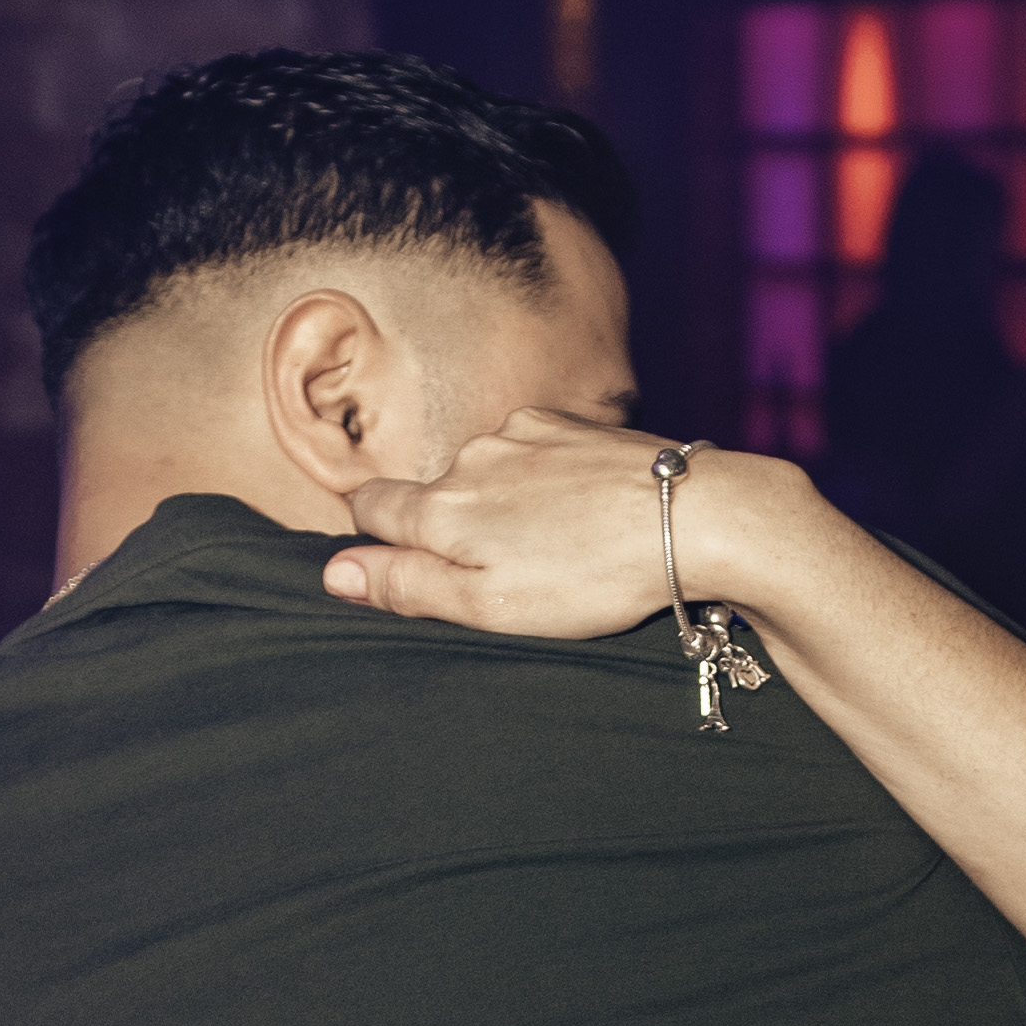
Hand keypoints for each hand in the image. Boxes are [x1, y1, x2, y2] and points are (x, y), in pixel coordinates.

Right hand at [320, 411, 789, 641]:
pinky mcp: (570, 422)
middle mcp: (469, 457)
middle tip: (511, 573)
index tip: (411, 565)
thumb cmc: (590, 577)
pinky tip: (589, 513)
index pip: (369, 509)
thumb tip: (333, 573)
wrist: (692, 517)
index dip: (377, 539)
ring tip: (563, 548)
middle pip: (432, 492)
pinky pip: (535, 452)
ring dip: (508, 504)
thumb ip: (406, 584)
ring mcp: (521, 433)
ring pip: (487, 472)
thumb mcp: (488, 603)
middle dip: (454, 527)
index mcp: (440, 509)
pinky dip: (550, 481)